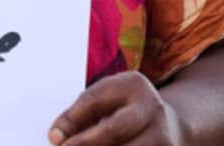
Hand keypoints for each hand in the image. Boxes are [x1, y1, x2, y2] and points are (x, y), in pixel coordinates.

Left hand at [48, 71, 186, 145]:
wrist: (169, 124)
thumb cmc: (123, 109)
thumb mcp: (105, 100)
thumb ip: (79, 115)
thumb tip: (56, 137)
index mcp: (132, 84)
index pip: (94, 100)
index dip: (71, 120)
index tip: (54, 138)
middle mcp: (152, 108)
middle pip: (114, 129)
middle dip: (86, 143)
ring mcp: (163, 135)